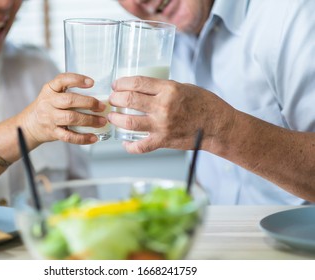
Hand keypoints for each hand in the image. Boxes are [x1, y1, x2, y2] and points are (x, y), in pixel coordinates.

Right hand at [19, 73, 106, 146]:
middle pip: (70, 100)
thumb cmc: (46, 108)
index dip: (77, 80)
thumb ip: (68, 92)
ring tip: (101, 121)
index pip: (62, 80)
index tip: (91, 82)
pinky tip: (93, 137)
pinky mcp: (53, 132)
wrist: (28, 126)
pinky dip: (83, 138)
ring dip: (89, 120)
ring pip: (71, 118)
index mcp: (49, 90)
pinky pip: (69, 136)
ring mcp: (50, 118)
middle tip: (102, 106)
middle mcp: (48, 102)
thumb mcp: (52, 94)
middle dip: (89, 103)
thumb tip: (96, 97)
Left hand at [108, 76, 234, 152]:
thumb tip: (142, 89)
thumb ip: (162, 88)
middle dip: (115, 98)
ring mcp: (162, 125)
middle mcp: (163, 106)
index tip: (116, 84)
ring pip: (129, 122)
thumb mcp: (183, 87)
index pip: (137, 82)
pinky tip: (125, 142)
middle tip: (112, 99)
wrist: (218, 126)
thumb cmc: (204, 104)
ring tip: (113, 116)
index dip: (122, 82)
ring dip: (116, 118)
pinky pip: (140, 146)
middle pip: (129, 100)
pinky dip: (129, 146)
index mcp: (169, 89)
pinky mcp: (163, 141)